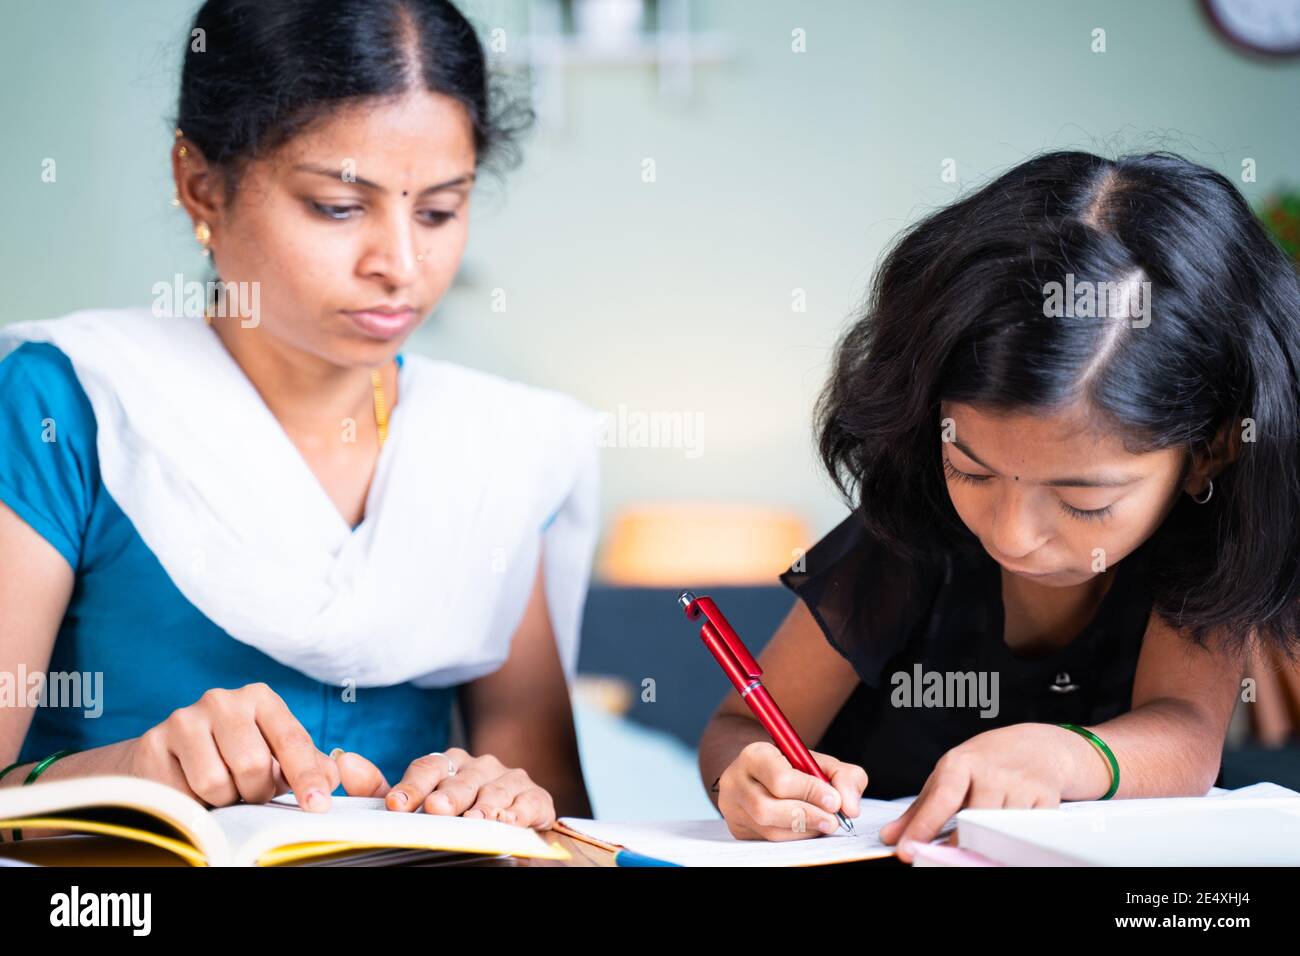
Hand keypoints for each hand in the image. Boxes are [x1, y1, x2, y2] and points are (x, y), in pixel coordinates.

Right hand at [124, 682, 339, 811]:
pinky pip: (181, 793)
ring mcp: (184, 718)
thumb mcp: (275, 757)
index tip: (319, 806)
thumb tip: (335, 776)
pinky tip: (190, 790)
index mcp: (260, 699)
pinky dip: (192, 803)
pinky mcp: (151, 744)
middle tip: (248, 791)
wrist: (166, 756)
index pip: (292, 742)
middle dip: (255, 792)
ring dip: (223, 800)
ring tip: (221, 789)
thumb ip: (308, 765)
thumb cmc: (233, 757)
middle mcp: (222, 700)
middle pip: (253, 766)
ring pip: (216, 782)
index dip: (307, 777)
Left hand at [333, 747, 556, 828]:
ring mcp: (510, 780)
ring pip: (495, 790)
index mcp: (448, 763)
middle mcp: (480, 766)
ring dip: (485, 806)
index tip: (397, 804)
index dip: (412, 786)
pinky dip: (520, 811)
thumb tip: (346, 762)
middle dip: (449, 795)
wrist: (509, 829)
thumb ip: (382, 789)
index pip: (427, 768)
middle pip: (461, 779)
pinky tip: (510, 820)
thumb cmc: (456, 814)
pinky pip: (529, 801)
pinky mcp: (536, 798)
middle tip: (437, 809)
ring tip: (475, 821)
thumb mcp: (416, 804)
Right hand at [716, 741, 867, 840]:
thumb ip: (843, 776)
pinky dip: (794, 837)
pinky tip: (807, 828)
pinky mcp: (738, 829)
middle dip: (807, 816)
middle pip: (767, 808)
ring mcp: (733, 808)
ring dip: (803, 831)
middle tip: (833, 820)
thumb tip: (850, 807)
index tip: (835, 801)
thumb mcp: (819, 761)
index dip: (811, 792)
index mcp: (754, 755)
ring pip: (769, 830)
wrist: (761, 774)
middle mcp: (735, 781)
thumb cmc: (792, 767)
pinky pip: (768, 840)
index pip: (780, 779)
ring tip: (823, 823)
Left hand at [879, 723, 1071, 862]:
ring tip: (974, 856)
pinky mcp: (1046, 798)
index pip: (940, 799)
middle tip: (942, 861)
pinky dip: (1014, 843)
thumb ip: (921, 809)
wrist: (1037, 746)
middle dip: (959, 843)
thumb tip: (891, 837)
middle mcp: (992, 771)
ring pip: (1001, 827)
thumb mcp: (950, 775)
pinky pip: (1027, 831)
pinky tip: (1004, 846)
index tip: (906, 851)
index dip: (922, 828)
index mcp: (961, 763)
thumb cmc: (986, 763)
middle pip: (974, 817)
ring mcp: (1021, 784)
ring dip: (987, 846)